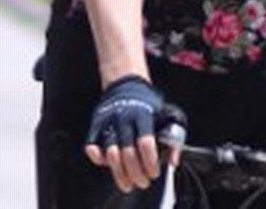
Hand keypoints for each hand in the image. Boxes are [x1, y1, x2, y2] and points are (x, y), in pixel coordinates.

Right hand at [85, 74, 168, 192]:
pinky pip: (92, 144)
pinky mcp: (97, 124)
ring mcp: (109, 121)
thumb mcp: (168, 114)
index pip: (146, 143)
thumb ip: (174, 137)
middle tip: (143, 182)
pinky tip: (105, 164)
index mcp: (144, 114)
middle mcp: (125, 118)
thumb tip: (173, 162)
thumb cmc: (149, 103)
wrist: (127, 82)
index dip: (150, 162)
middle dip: (136, 172)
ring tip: (128, 183)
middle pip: (128, 152)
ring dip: (119, 173)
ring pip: (110, 153)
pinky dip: (96, 157)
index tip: (154, 172)